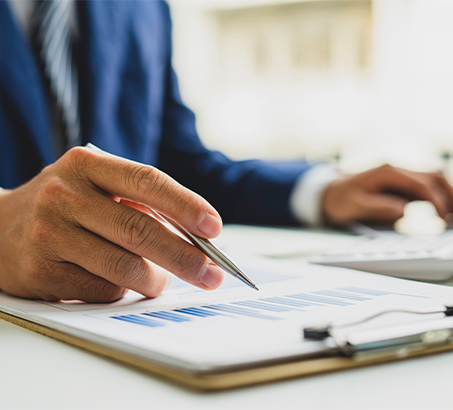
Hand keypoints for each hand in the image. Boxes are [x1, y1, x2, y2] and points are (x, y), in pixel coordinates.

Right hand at [0, 147, 223, 301]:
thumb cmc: (65, 207)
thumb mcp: (96, 187)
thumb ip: (139, 205)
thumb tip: (193, 238)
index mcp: (87, 164)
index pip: (147, 181)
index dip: (186, 204)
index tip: (214, 227)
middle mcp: (65, 195)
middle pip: (140, 229)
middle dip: (185, 256)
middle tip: (211, 274)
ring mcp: (50, 233)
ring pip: (124, 266)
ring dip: (155, 280)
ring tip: (162, 281)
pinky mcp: (41, 271)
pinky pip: (102, 289)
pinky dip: (123, 291)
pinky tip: (120, 283)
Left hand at [321, 164, 452, 224]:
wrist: (329, 191)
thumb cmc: (340, 199)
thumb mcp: (354, 206)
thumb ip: (378, 208)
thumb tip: (403, 212)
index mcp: (387, 172)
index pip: (421, 184)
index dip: (435, 202)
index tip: (442, 218)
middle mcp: (397, 169)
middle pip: (434, 177)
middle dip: (448, 196)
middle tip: (451, 219)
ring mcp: (400, 175)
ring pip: (433, 179)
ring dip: (446, 194)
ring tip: (451, 216)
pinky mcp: (400, 183)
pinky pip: (425, 185)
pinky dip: (437, 196)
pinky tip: (442, 211)